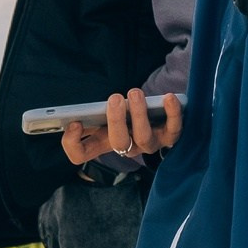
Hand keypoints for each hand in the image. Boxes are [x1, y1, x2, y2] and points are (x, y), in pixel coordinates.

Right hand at [59, 89, 183, 167]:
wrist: (160, 117)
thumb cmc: (127, 115)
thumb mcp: (104, 116)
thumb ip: (88, 114)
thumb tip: (74, 114)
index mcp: (103, 142)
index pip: (81, 154)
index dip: (73, 143)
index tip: (75, 122)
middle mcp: (126, 148)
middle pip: (117, 143)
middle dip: (115, 120)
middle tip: (115, 98)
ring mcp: (149, 144)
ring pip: (144, 137)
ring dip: (139, 114)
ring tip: (135, 93)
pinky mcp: (170, 136)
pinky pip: (174, 129)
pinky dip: (172, 113)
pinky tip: (168, 97)